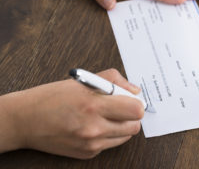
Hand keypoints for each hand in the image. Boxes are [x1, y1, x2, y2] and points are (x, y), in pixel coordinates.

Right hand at [0, 69, 143, 158]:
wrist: (26, 120)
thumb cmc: (52, 97)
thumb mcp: (83, 81)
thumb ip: (113, 81)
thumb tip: (134, 91)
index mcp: (93, 105)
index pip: (135, 110)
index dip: (136, 104)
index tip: (131, 100)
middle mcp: (94, 128)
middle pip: (134, 126)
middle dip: (131, 116)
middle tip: (120, 107)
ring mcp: (91, 144)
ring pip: (125, 136)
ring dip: (121, 126)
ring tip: (106, 116)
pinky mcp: (88, 153)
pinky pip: (110, 144)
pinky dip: (108, 135)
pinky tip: (94, 125)